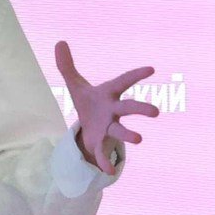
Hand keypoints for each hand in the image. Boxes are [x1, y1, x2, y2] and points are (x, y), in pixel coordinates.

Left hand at [56, 41, 158, 172]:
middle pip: (129, 108)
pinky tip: (108, 171)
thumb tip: (59, 42)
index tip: (151, 69)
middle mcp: (113, 110)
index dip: (136, 75)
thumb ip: (66, 65)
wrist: (88, 127)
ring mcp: (109, 127)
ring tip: (139, 139)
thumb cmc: (88, 103)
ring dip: (129, 135)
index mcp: (108, 94)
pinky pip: (103, 153)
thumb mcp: (75, 84)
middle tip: (155, 112)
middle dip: (141, 109)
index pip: (123, 81)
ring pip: (121, 131)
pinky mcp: (101, 142)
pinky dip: (105, 161)